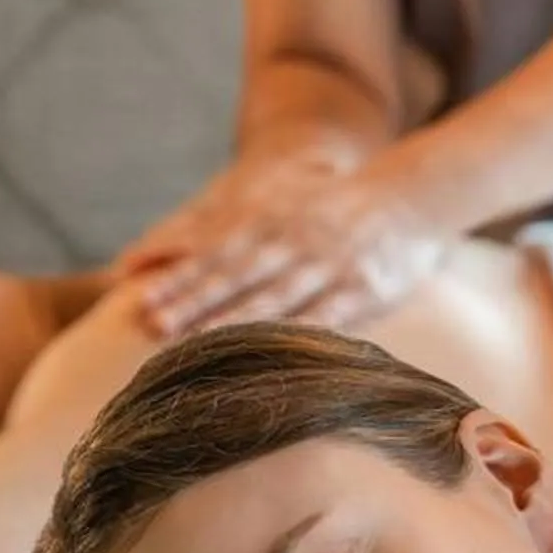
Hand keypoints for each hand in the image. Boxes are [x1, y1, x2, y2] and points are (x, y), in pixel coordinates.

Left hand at [129, 155, 448, 337]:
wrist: (410, 195)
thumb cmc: (332, 206)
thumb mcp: (279, 201)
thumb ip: (227, 227)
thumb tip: (155, 256)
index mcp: (270, 219)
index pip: (215, 250)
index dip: (178, 274)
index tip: (141, 298)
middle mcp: (293, 239)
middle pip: (235, 273)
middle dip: (193, 300)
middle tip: (153, 324)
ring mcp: (328, 264)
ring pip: (274, 296)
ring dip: (233, 320)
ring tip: (197, 344)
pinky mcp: (362, 289)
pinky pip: (325, 317)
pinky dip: (297, 336)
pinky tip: (272, 356)